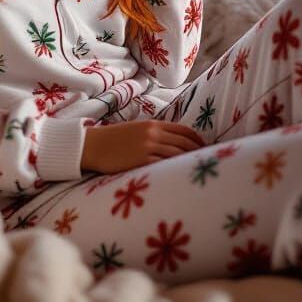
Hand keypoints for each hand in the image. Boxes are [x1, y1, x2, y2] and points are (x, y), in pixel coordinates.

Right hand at [80, 120, 205, 172]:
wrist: (93, 145)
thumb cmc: (114, 139)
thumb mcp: (136, 130)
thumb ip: (154, 133)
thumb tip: (171, 142)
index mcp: (154, 124)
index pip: (184, 130)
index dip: (197, 140)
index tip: (205, 148)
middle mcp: (154, 133)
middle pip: (184, 143)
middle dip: (198, 152)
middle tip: (207, 161)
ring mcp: (148, 147)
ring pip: (176, 154)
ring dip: (189, 162)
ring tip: (198, 171)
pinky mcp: (141, 160)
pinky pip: (163, 165)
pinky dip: (174, 170)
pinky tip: (181, 176)